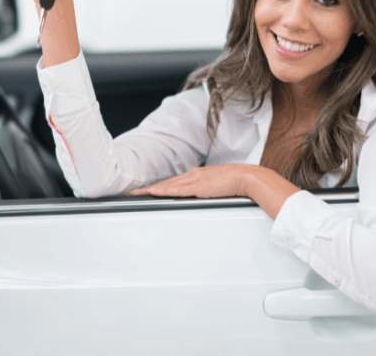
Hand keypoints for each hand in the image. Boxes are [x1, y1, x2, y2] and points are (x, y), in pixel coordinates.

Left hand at [127, 164, 249, 198]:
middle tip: (130, 193)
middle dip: (146, 189)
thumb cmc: (233, 183)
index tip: (143, 191)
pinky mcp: (198, 186)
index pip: (170, 183)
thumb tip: (199, 199)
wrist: (245, 176)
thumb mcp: (214, 188)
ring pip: (167, 186)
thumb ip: (205, 192)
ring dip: (150, 190)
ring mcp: (193, 180)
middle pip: (164, 184)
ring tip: (136, 194)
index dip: (156, 187)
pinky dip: (164, 191)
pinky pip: (177, 190)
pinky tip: (154, 192)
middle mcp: (191, 176)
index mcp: (194, 176)